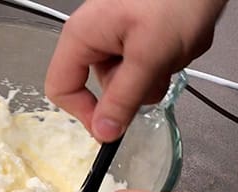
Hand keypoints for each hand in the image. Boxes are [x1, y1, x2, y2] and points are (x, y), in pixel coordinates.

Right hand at [45, 0, 226, 141]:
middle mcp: (92, 37)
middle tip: (157, 74)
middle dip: (133, 90)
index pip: (61, 89)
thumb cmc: (175, 0)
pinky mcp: (134, 36)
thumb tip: (103, 132)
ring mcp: (114, 36)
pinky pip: (141, 66)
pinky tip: (176, 45)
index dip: (83, 113)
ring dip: (152, 76)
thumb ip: (123, 98)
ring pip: (125, 80)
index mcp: (81, 37)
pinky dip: (161, 63)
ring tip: (172, 52)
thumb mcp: (148, 56)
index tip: (111, 128)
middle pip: (100, 87)